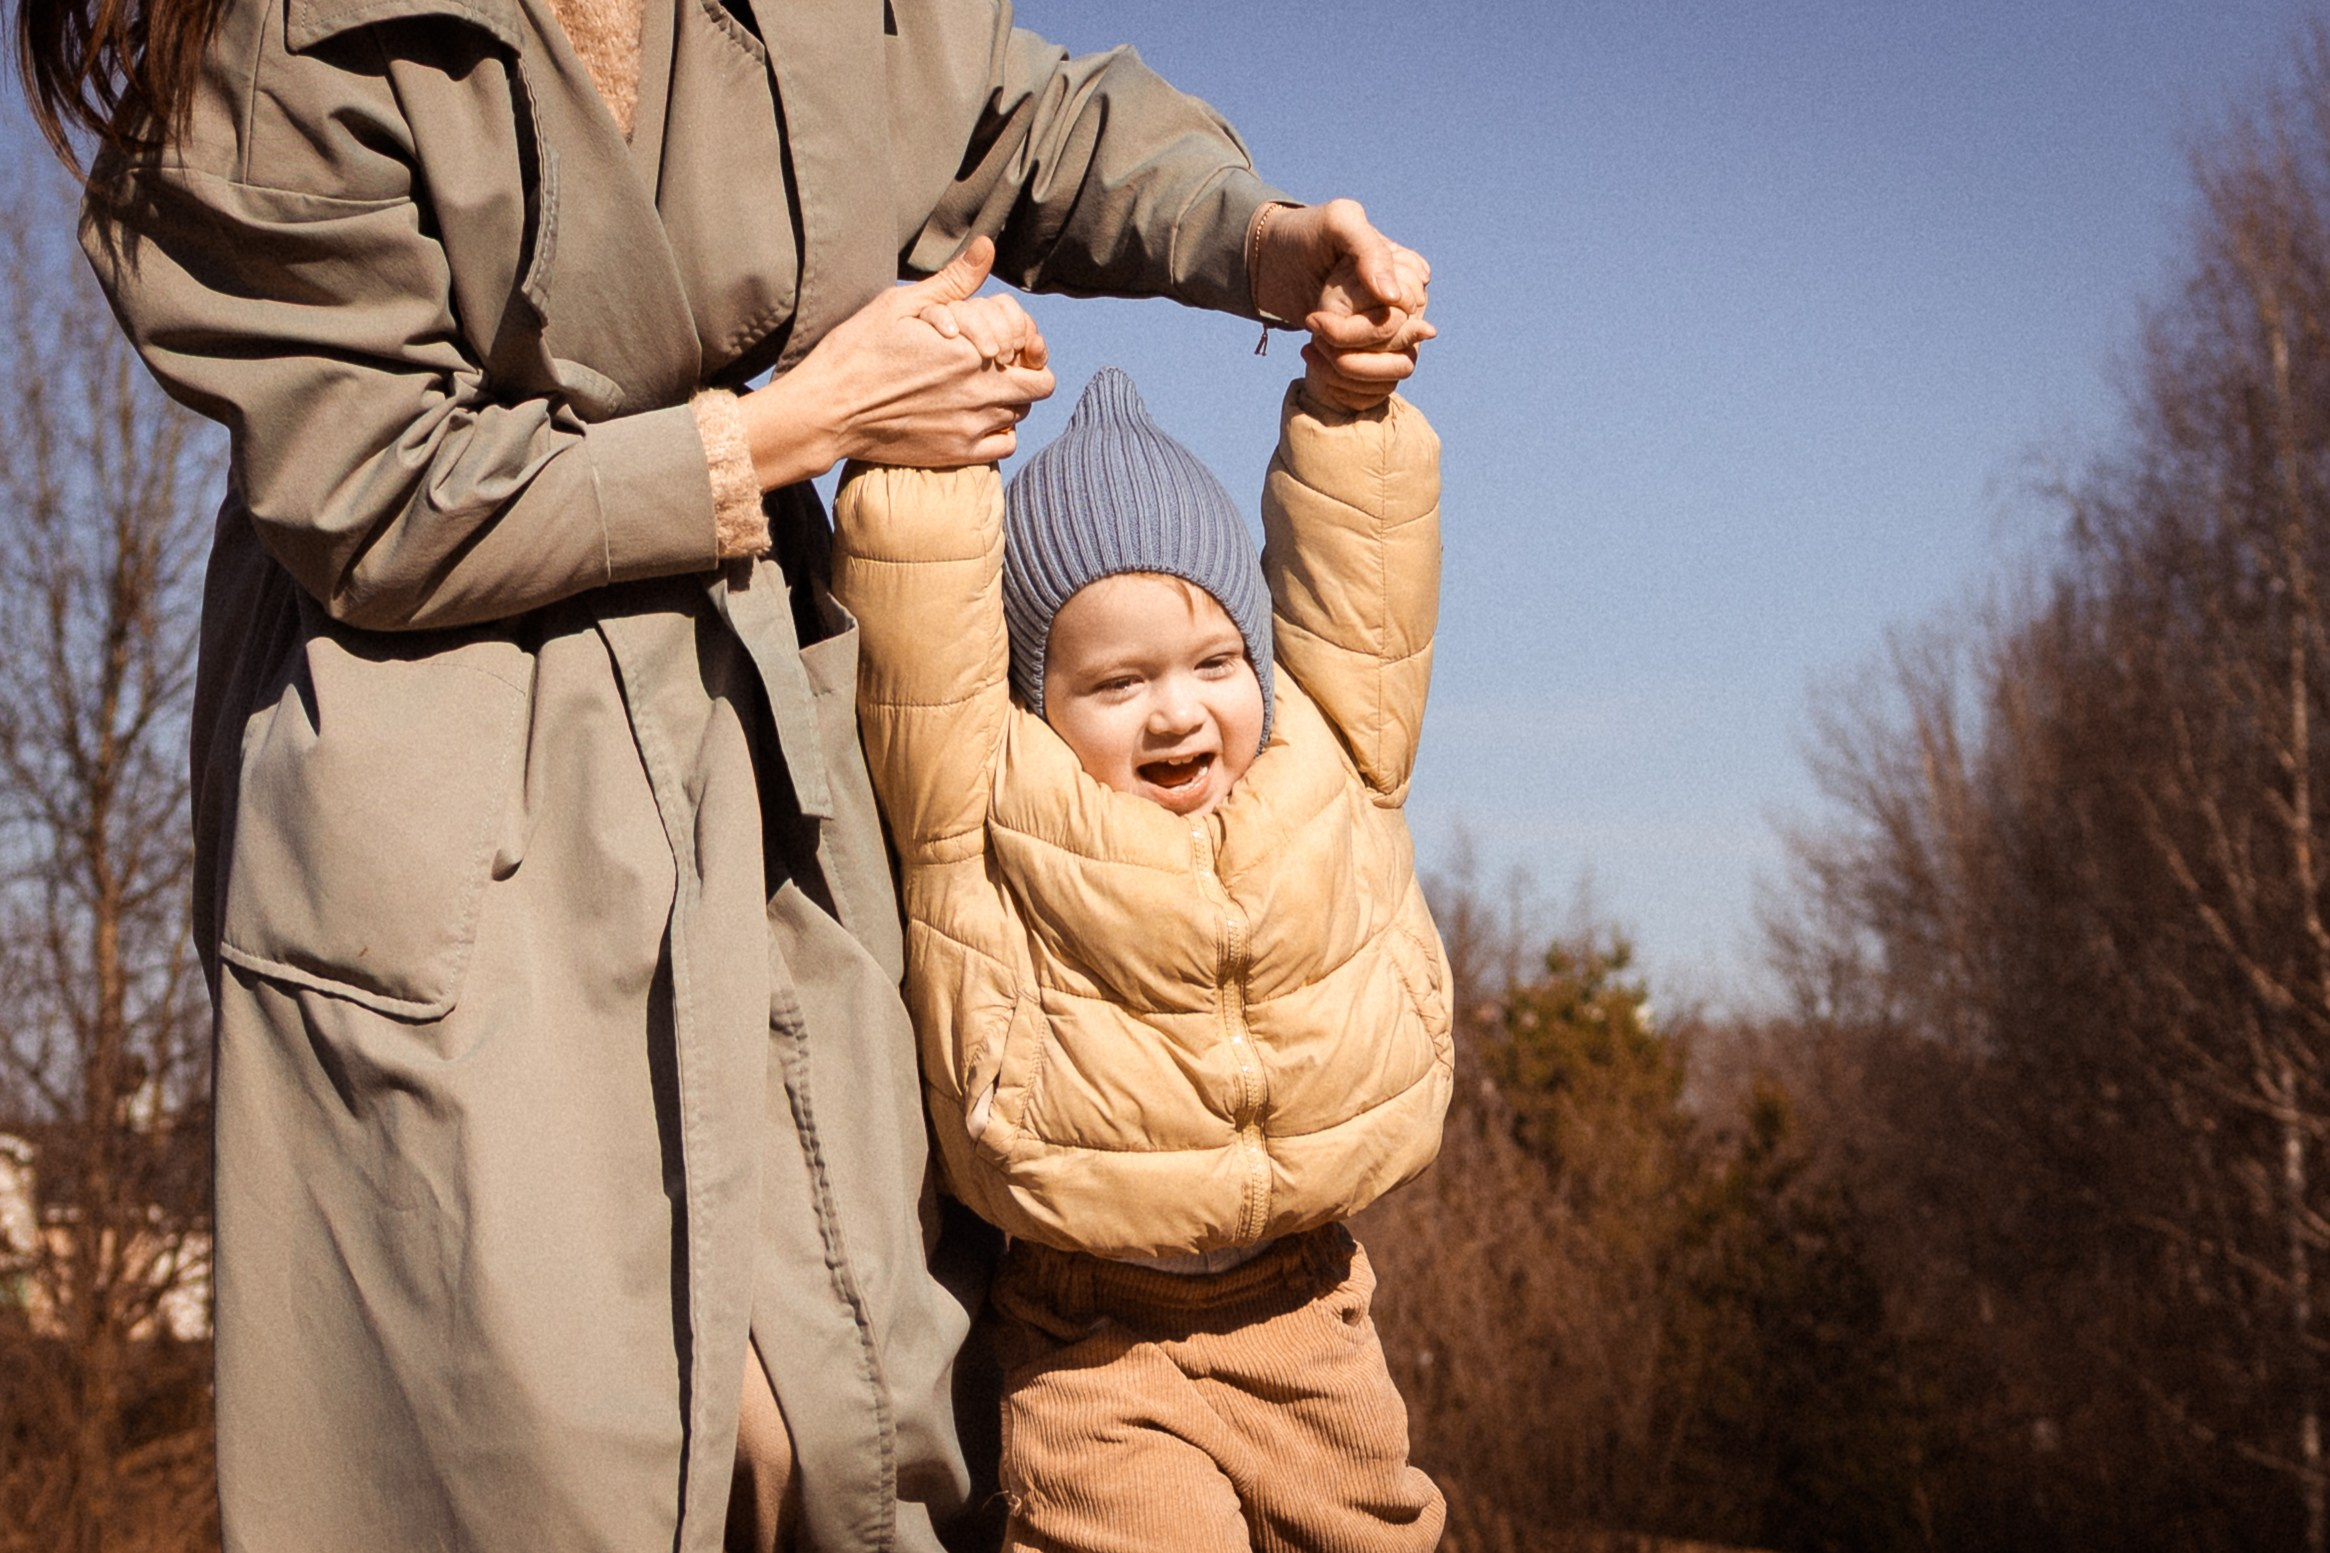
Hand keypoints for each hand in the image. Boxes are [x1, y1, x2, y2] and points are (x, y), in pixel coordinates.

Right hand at [738, 236, 1055, 485]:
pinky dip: (999, 432)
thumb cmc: (857, 351)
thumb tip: (987, 245)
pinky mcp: (959, 453)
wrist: (828, 411)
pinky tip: (975, 418)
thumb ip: (953, 280)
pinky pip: (1005, 446)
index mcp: (972, 350)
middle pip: (1039, 385)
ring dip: (1010, 400)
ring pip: (1021, 414)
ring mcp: (972, 425)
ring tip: (979, 389)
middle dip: (1026, 372)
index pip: (1032, 347)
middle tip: (1001, 366)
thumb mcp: (900, 304)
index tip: (1006, 342)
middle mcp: (981, 390)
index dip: (1026, 342)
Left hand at [1251, 198, 1434, 404]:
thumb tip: (1393, 299)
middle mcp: (1407, 307)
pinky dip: (1341, 383)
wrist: (1271, 261)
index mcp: (1410, 274)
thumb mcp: (1339, 223)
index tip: (1318, 317)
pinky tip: (1309, 357)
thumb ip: (1370, 250)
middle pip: (1400, 350)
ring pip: (1392, 373)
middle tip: (1311, 327)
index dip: (1363, 327)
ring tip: (1310, 348)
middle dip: (1348, 346)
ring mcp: (1389, 335)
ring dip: (1346, 370)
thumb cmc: (1306, 235)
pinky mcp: (1367, 356)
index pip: (1404, 319)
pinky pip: (1373, 387)